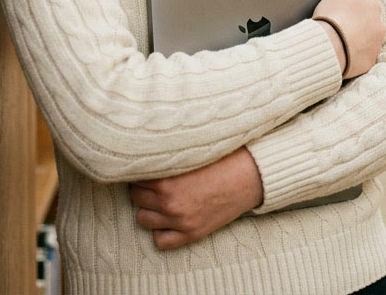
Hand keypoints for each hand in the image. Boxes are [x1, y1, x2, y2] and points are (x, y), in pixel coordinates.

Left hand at [129, 147, 263, 249]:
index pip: (135, 176)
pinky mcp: (191, 234)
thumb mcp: (192, 151)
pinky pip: (160, 241)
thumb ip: (168, 154)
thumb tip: (145, 145)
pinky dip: (161, 231)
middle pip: (136, 197)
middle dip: (142, 187)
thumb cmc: (222, 156)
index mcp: (167, 180)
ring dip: (148, 208)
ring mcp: (180, 221)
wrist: (250, 176)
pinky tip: (168, 218)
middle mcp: (169, 202)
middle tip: (153, 179)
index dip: (139, 168)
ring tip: (159, 197)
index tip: (144, 164)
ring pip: (143, 219)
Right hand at [312, 0, 385, 78]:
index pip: (365, 5)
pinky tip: (341, 52)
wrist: (327, 45)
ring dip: (357, 40)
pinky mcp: (369, 62)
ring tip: (339, 41)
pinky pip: (362, 57)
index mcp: (374, 7)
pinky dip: (354, 55)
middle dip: (357, 25)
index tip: (340, 13)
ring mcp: (375, 46)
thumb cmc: (332, 15)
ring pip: (367, 40)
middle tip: (339, 27)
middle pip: (368, 23)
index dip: (351, 9)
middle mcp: (380, 26)